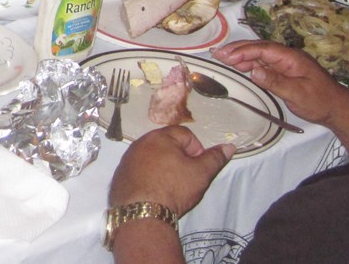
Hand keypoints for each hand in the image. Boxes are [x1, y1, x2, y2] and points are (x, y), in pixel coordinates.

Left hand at [108, 127, 232, 215]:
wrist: (141, 214)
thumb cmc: (173, 189)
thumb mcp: (200, 174)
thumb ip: (215, 158)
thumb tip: (229, 146)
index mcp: (160, 137)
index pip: (185, 134)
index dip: (196, 150)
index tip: (198, 167)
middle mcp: (140, 143)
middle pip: (167, 144)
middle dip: (179, 158)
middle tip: (185, 177)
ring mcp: (128, 159)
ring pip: (151, 157)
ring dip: (162, 167)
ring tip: (169, 186)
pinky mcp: (120, 175)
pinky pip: (138, 170)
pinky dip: (147, 177)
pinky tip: (153, 192)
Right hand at [210, 40, 348, 125]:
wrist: (338, 108)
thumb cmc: (320, 101)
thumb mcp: (297, 93)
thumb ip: (275, 82)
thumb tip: (253, 71)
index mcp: (291, 57)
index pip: (263, 49)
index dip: (243, 51)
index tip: (226, 56)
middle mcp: (287, 57)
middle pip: (259, 48)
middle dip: (238, 49)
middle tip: (217, 53)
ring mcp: (286, 64)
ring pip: (260, 55)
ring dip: (242, 56)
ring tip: (223, 59)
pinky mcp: (285, 71)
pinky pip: (264, 63)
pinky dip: (250, 63)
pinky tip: (241, 67)